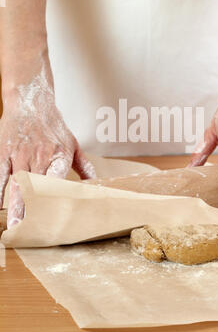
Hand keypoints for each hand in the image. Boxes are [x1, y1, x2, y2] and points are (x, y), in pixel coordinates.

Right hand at [0, 71, 95, 228]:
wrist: (32, 100)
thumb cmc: (53, 125)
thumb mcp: (73, 144)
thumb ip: (84, 166)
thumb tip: (96, 185)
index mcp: (59, 155)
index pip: (59, 181)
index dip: (57, 200)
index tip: (57, 218)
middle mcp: (40, 156)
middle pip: (37, 188)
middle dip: (34, 211)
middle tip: (32, 231)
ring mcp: (20, 154)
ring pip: (17, 185)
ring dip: (15, 207)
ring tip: (15, 225)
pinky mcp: (3, 151)